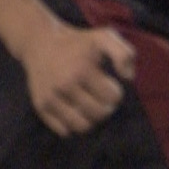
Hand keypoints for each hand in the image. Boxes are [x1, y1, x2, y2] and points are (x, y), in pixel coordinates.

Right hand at [19, 20, 135, 136]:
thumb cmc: (79, 43)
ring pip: (82, 127)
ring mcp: (51, 97)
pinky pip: (63, 131)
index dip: (115, 93)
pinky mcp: (40, 106)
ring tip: (90, 106)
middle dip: (106, 108)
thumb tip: (128, 78)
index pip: (112, 98)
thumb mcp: (104, 37)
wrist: (40, 43)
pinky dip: (73, 125)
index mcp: (82, 70)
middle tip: (101, 98)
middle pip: (99, 114)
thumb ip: (124, 54)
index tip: (109, 85)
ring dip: (91, 120)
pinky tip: (75, 111)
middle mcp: (64, 85)